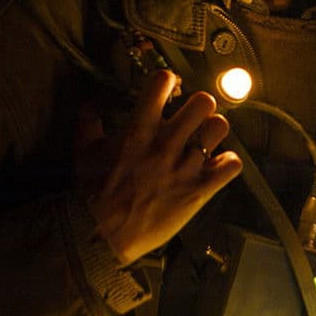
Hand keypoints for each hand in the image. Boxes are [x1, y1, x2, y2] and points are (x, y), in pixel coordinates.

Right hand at [84, 70, 242, 263]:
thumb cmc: (90, 193)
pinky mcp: (198, 190)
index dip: (168, 81)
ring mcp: (184, 166)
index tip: (168, 89)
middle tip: (192, 116)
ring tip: (205, 139)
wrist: (100, 234)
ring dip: (214, 131)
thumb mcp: (83, 152)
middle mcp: (166, 142)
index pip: (163, 82)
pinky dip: (227, 163)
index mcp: (139, 128)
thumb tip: (88, 107)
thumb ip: (88, 124)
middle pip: (203, 101)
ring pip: (220, 127)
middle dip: (199, 105)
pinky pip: (231, 165)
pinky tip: (217, 166)